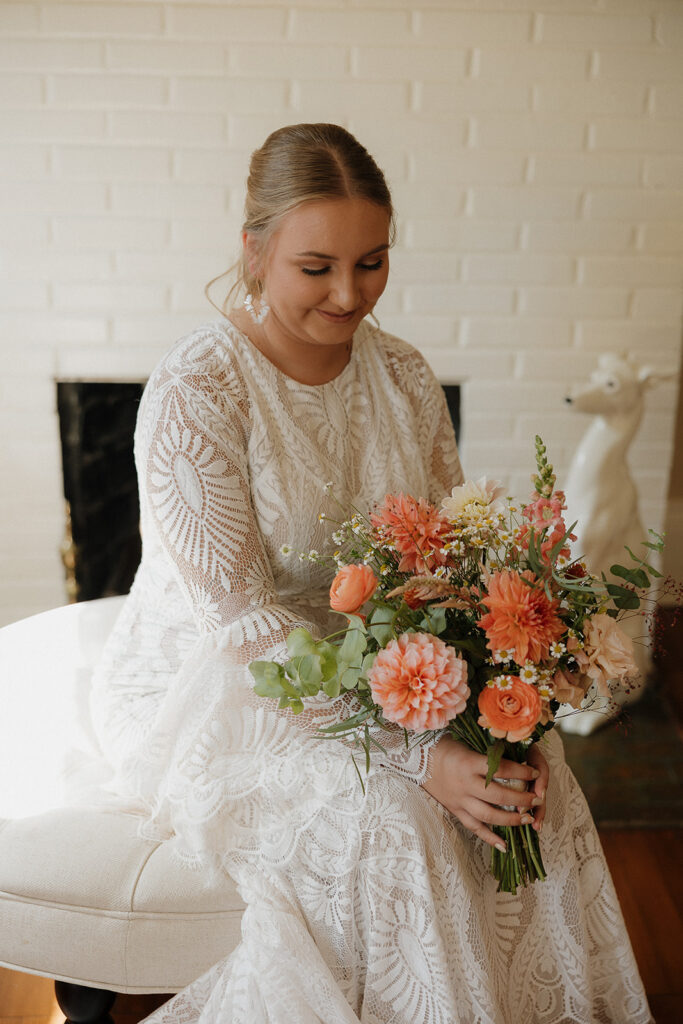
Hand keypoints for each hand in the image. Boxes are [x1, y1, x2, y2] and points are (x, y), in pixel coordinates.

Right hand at [421, 736, 547, 850]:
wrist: (419, 759)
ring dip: (511, 820)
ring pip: (488, 815)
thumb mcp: (468, 742)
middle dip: (521, 799)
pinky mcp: (455, 811)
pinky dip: (489, 838)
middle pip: (498, 796)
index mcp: (469, 762)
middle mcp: (465, 784)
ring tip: (529, 819)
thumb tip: (518, 749)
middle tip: (538, 799)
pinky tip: (505, 846)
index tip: (535, 772)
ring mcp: (460, 800)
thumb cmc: (448, 746)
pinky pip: (474, 828)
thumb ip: (489, 750)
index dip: (521, 772)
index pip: (501, 769)